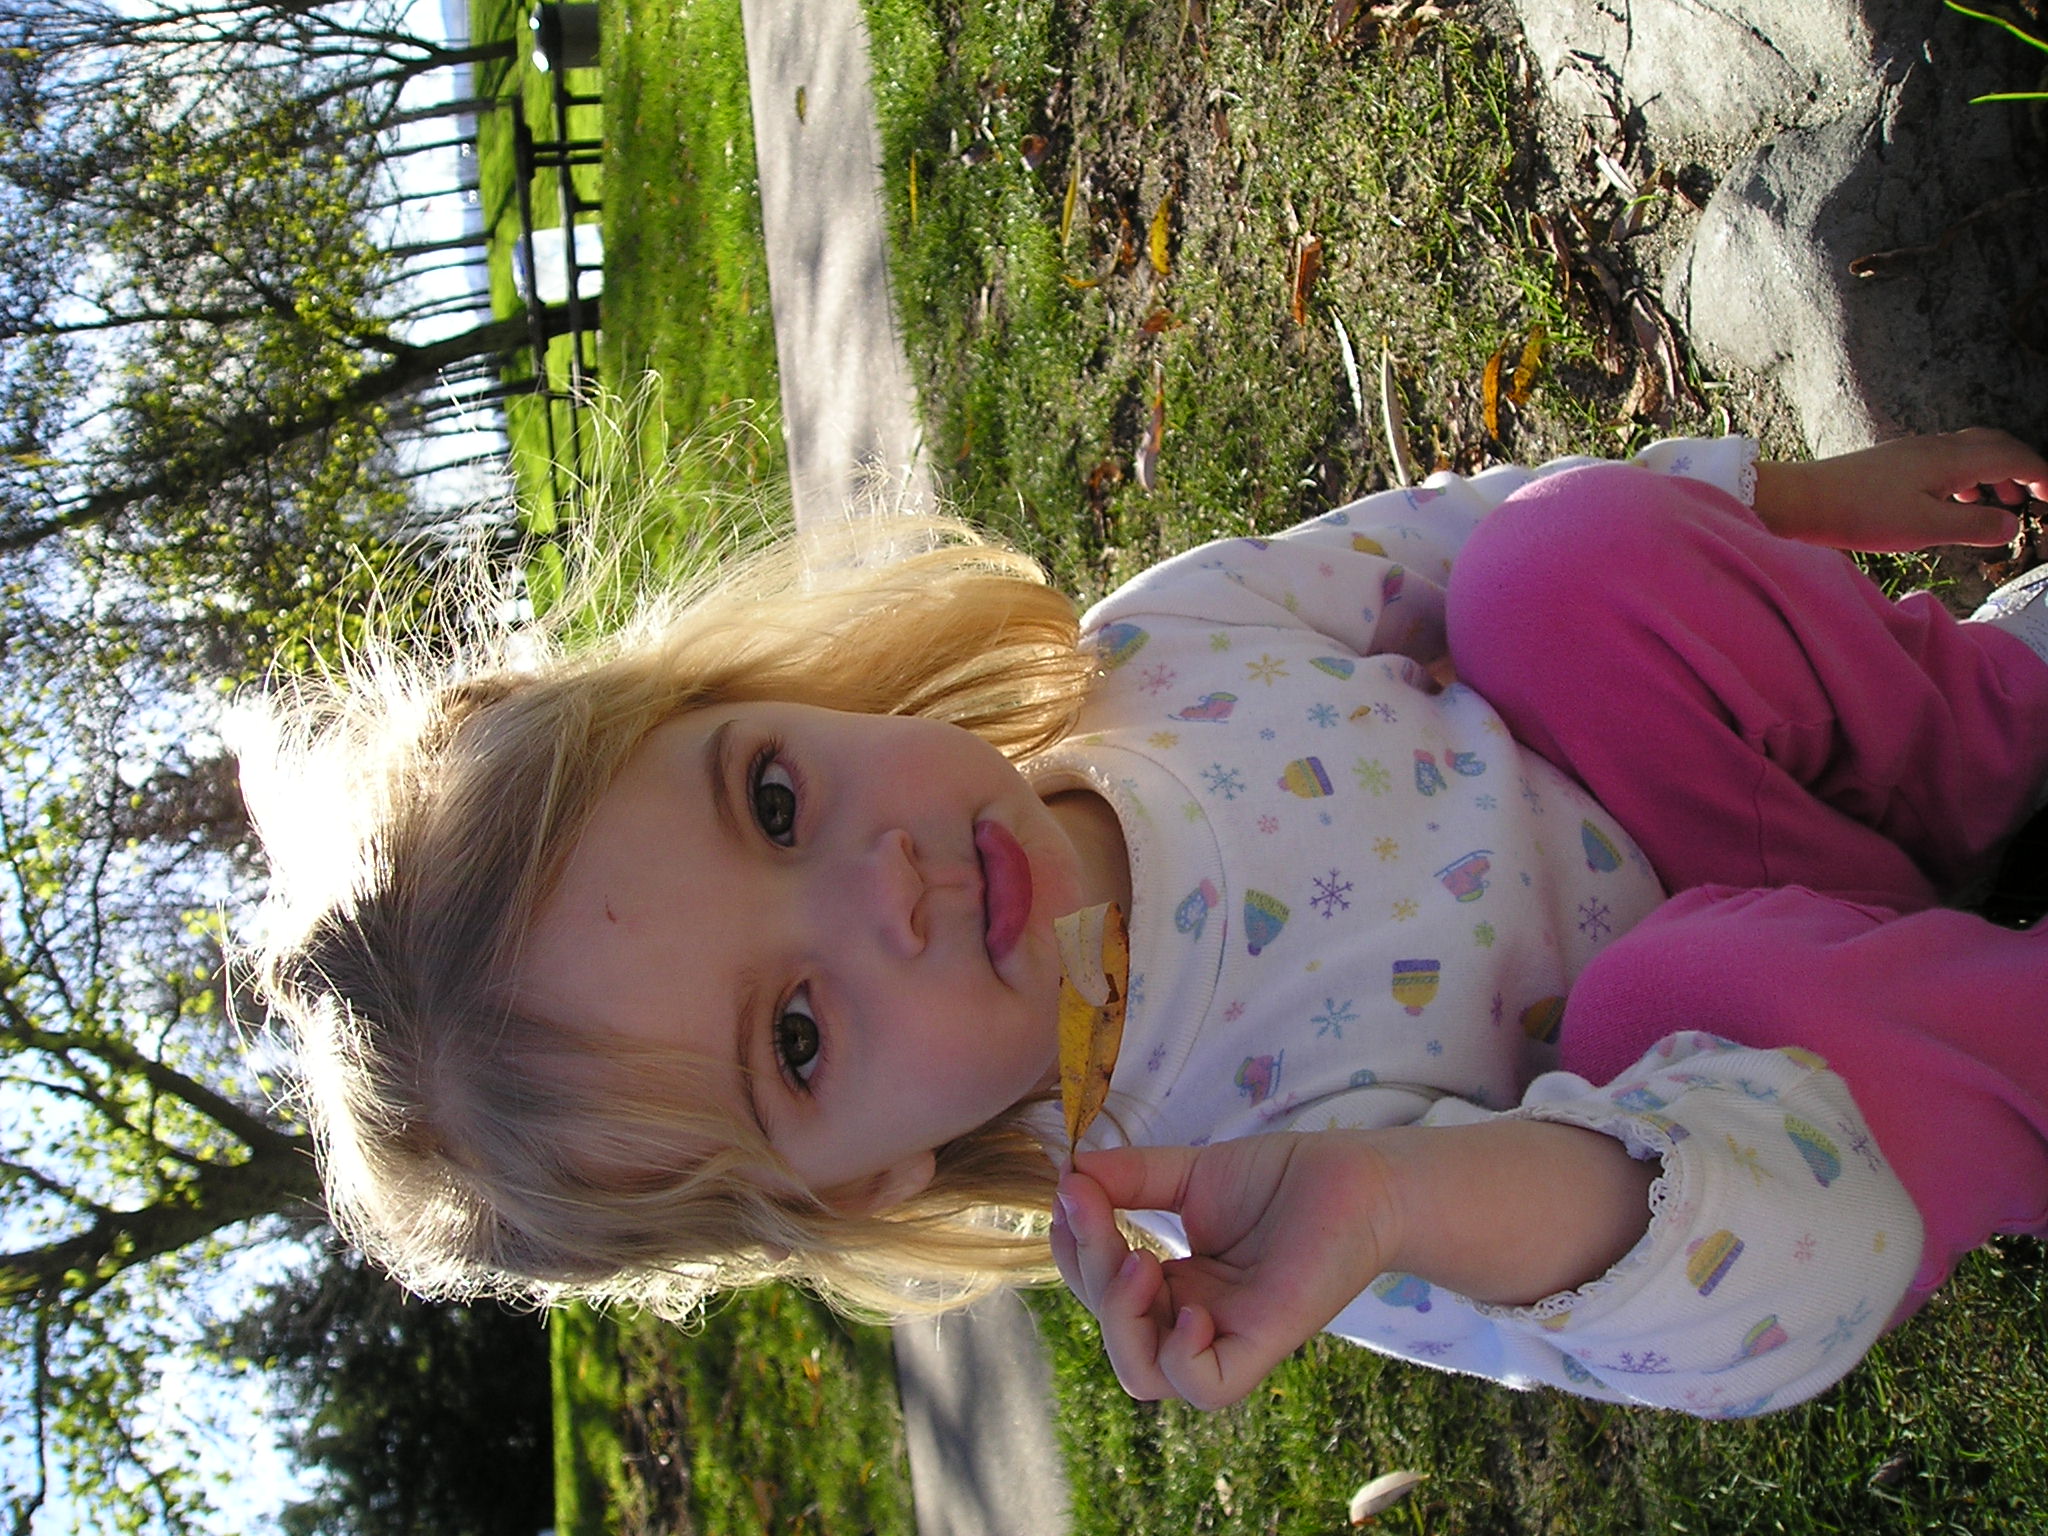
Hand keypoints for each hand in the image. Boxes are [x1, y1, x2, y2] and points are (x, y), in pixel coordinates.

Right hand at [1048, 1121, 1657, 1409]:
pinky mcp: (1267, 1343)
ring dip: (1120, 1319)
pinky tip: (1187, 1303)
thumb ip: (1131, 1179)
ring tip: (1140, 1261)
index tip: (1072, 1188)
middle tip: (1098, 1212)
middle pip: (1116, 1337)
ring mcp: (1231, 1336)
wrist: (1362, 1175)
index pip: (1101, 1293)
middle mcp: (1197, 1320)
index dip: (1074, 1250)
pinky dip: (1180, 1354)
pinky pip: (1205, 1386)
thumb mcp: (1190, 1173)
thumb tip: (1068, 1173)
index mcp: (1175, 1287)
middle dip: (1089, 1273)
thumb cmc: (1286, 1178)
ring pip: (1146, 1376)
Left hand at [1752, 428, 2046, 550]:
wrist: (1802, 500)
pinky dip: (1965, 478)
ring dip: (1994, 473)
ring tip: (2004, 502)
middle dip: (2022, 467)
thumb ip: (1973, 526)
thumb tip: (2011, 524)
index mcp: (1952, 459)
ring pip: (1969, 452)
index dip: (2042, 474)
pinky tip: (1957, 502)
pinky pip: (1945, 462)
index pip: (2013, 456)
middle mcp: (1936, 447)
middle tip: (2038, 496)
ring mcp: (1913, 453)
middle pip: (1995, 444)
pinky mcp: (1894, 464)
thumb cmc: (1860, 514)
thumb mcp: (1925, 528)